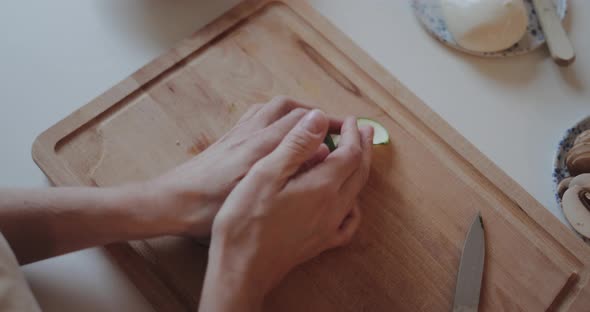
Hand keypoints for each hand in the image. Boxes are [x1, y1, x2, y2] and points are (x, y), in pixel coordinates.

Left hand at [142, 97, 341, 236]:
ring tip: (310, 124)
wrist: (171, 201)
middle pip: (290, 110)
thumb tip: (321, 149)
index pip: (304, 122)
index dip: (328, 123)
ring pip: (273, 109)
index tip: (348, 131)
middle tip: (332, 127)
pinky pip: (256, 115)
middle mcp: (252, 133)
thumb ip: (289, 165)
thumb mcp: (253, 189)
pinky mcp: (228, 139)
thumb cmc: (209, 204)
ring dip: (295, 111)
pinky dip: (274, 115)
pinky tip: (276, 129)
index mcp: (261, 145)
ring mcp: (238, 134)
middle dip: (315, 114)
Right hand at [199, 110, 372, 310]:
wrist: (241, 269)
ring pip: (356, 193)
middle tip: (365, 130)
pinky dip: (354, 205)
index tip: (351, 120)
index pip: (350, 153)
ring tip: (358, 156)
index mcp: (322, 186)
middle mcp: (333, 207)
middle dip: (363, 147)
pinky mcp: (320, 243)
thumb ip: (296, 144)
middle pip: (359, 172)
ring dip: (360, 170)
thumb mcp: (265, 172)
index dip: (353, 134)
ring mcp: (329, 228)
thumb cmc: (246, 220)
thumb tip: (320, 118)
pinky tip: (348, 203)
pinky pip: (348, 222)